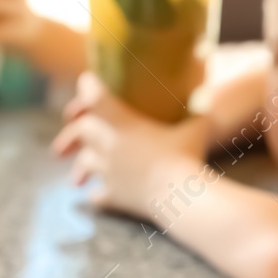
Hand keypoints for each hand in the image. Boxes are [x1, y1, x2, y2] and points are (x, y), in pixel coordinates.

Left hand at [51, 72, 208, 219]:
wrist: (180, 196)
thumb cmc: (187, 155)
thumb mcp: (196, 127)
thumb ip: (198, 113)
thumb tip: (206, 103)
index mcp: (122, 121)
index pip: (93, 96)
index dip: (87, 87)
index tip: (86, 82)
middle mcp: (107, 144)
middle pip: (80, 131)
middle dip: (72, 131)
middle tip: (70, 130)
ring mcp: (107, 171)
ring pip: (83, 164)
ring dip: (79, 168)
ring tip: (76, 178)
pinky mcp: (113, 195)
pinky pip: (97, 195)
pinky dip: (96, 195)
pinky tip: (97, 195)